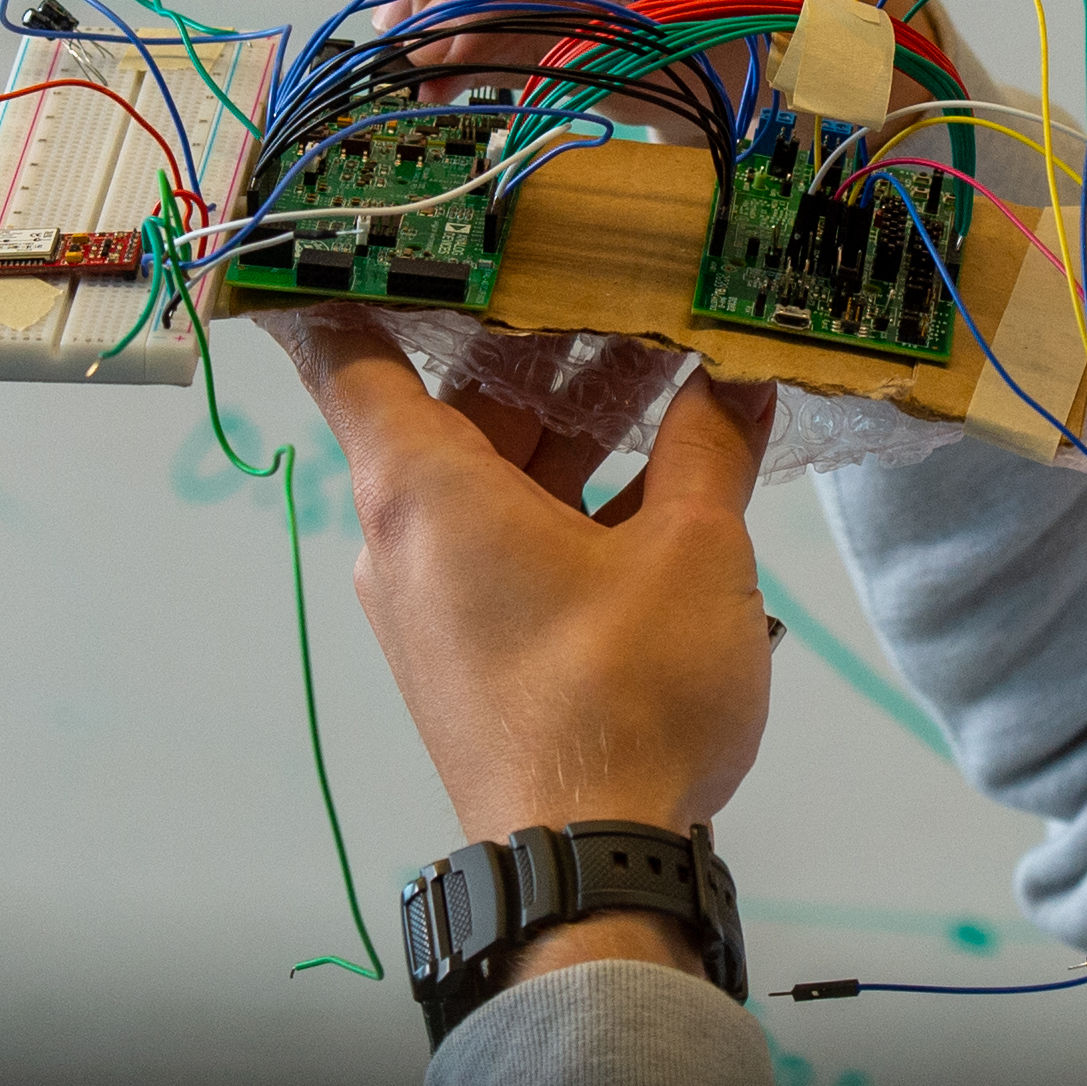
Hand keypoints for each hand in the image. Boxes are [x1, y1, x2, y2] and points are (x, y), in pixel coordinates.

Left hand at [273, 309, 777, 847]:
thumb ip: (710, 449)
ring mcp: (430, 602)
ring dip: (572, 425)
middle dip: (539, 346)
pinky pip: (505, 541)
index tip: (389, 222)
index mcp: (424, 488)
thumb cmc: (622, 691)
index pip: (349, 351)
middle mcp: (403, 538)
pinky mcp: (468, 652)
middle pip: (450, 407)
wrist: (591, 863)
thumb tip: (738, 381)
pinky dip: (569, 499)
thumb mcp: (691, 551)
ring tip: (672, 374)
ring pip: (489, 477)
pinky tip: (667, 482)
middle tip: (620, 284)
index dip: (360, 277)